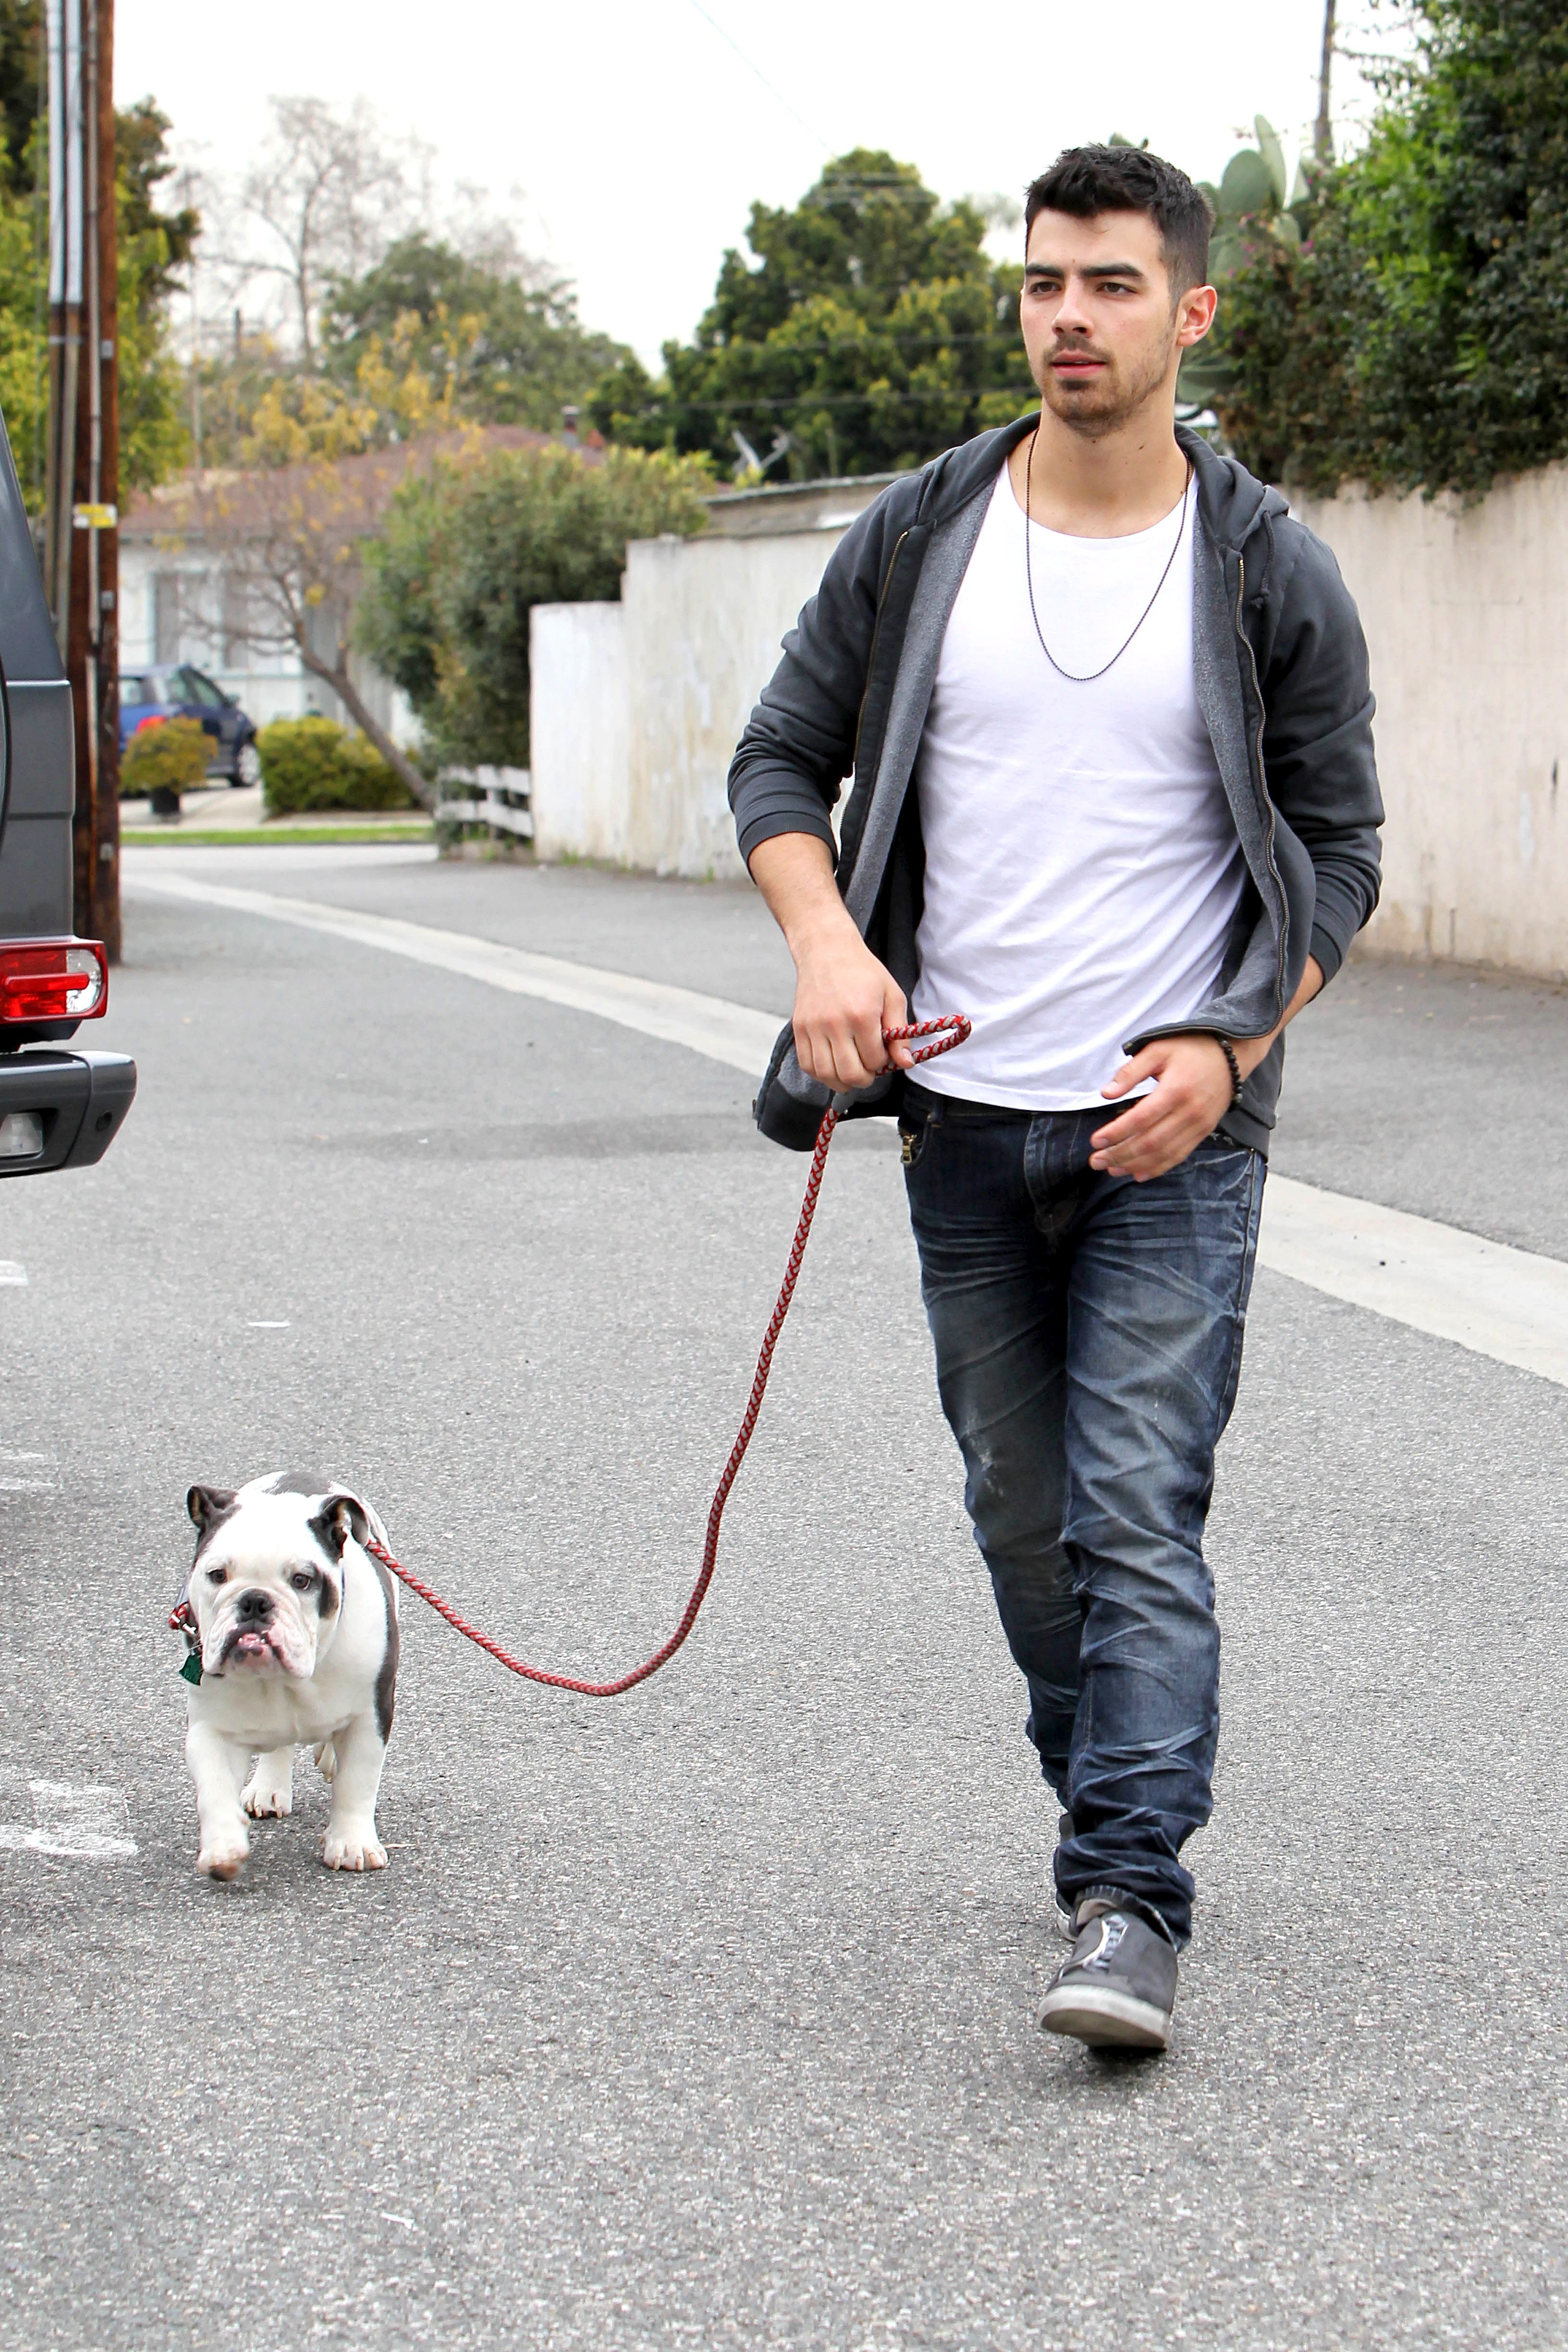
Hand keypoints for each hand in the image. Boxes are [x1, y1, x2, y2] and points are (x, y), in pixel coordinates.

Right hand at [792, 924, 911, 1091]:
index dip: (882, 1063)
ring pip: (826, 1074)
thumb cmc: (863, 972)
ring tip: (851, 1071)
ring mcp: (813, 1027)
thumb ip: (900, 1033)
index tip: (883, 1053)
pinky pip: (807, 1065)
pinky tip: (832, 1066)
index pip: (874, 1060)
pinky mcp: (799, 1028)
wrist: (827, 950)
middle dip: (864, 1079)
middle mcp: (835, 1024)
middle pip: (850, 1074)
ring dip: (842, 1081)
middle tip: (869, 1071)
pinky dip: (820, 1074)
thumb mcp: (892, 995)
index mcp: (862, 1016)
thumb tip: (905, 1063)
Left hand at [1090, 1035, 1234, 1180]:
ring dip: (1134, 1165)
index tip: (1094, 1141)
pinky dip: (1157, 1168)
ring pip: (1163, 1154)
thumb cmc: (1190, 1050)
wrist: (1231, 1058)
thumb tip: (1106, 1093)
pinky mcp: (1204, 1133)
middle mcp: (1189, 1113)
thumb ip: (1131, 1071)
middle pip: (1150, 1142)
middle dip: (1120, 1155)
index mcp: (1175, 1090)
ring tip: (1110, 1169)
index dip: (1116, 1133)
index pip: (1140, 1119)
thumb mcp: (1158, 1049)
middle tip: (1096, 1161)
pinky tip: (1137, 1174)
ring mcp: (1199, 1126)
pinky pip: (1179, 1156)